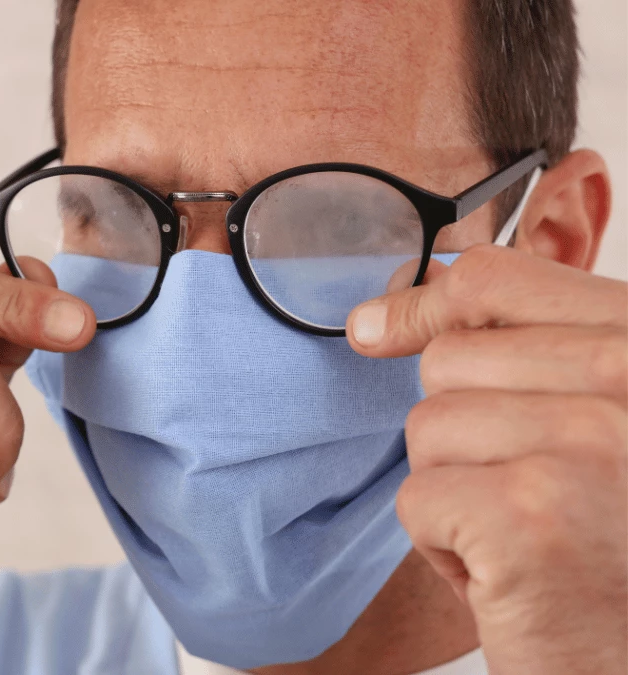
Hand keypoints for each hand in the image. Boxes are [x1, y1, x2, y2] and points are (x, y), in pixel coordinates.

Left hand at [347, 244, 626, 674]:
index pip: (499, 277)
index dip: (426, 303)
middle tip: (532, 493)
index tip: (379, 329)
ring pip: (427, 426)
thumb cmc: (608, 546)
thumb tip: (372, 318)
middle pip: (449, 359)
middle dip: (461, 435)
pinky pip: (418, 497)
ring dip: (455, 491)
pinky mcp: (531, 513)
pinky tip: (511, 575)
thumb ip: (514, 349)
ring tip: (527, 535)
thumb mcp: (586, 419)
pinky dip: (445, 547)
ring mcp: (589, 442)